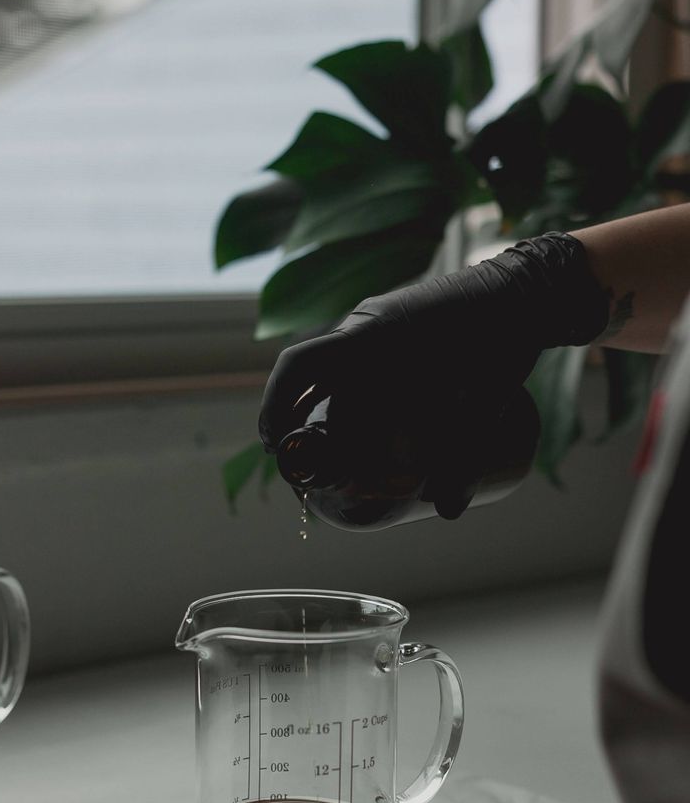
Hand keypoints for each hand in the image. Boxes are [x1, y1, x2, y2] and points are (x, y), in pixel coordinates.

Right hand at [259, 231, 608, 517]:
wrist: (528, 290)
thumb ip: (465, 457)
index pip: (301, 367)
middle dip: (295, 417)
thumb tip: (449, 512)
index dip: (277, 407)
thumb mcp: (483, 400)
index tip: (274, 447)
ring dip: (318, 405)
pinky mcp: (391, 326)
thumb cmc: (503, 337)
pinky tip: (355, 420)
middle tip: (302, 463)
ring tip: (328, 451)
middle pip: (308, 374)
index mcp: (374, 337)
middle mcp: (366, 325)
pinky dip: (341, 388)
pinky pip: (351, 357)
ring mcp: (377, 322)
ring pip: (330, 367)